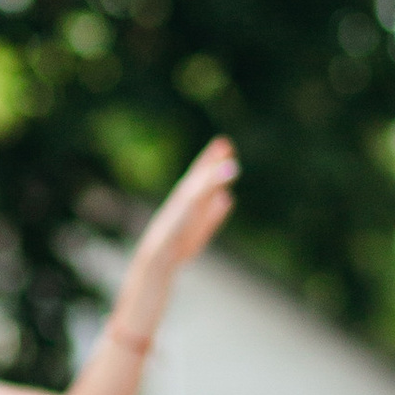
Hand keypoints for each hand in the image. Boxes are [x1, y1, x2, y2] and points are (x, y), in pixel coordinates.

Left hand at [134, 136, 238, 278]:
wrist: (162, 253)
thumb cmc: (176, 224)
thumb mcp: (195, 200)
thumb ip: (212, 182)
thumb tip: (233, 166)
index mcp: (187, 190)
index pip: (203, 167)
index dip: (213, 154)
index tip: (223, 141)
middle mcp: (190, 200)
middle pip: (206, 176)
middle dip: (216, 161)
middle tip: (226, 146)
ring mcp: (194, 214)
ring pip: (210, 193)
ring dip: (219, 182)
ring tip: (229, 173)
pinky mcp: (199, 229)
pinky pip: (212, 212)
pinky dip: (220, 203)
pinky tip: (227, 199)